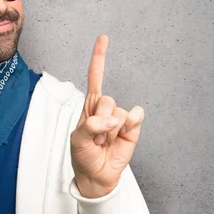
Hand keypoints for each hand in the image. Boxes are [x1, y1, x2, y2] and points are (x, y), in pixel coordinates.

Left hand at [70, 34, 145, 197]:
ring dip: (110, 131)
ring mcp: (120, 117)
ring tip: (105, 142)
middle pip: (105, 99)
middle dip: (99, 121)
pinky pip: (136, 116)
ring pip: (118, 112)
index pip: (95, 76)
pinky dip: (131, 123)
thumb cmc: (83, 155)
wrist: (96, 175)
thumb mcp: (77, 140)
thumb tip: (111, 120)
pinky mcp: (133, 127)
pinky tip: (124, 133)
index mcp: (89, 106)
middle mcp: (105, 108)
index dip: (99, 57)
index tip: (104, 38)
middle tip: (95, 137)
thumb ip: (90, 126)